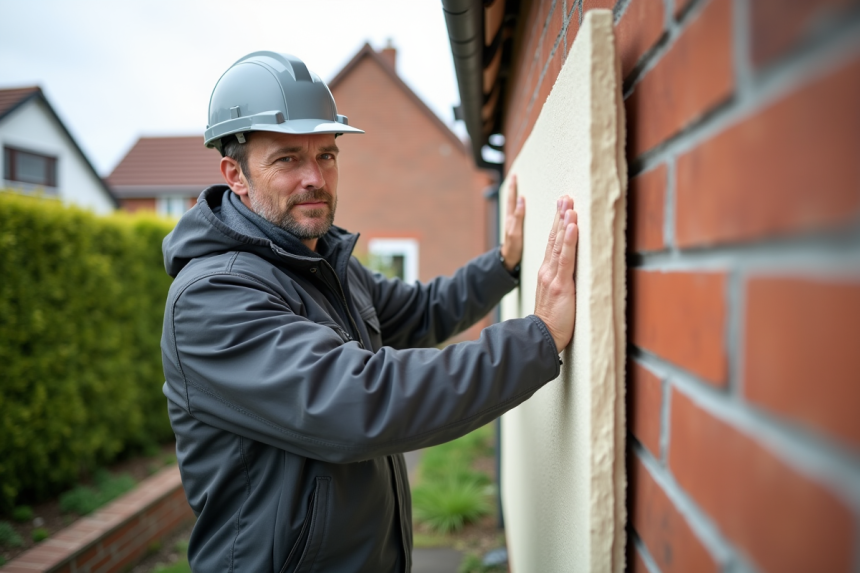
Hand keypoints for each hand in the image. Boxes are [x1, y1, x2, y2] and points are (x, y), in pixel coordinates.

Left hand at [500, 175, 524, 272]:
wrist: (509, 261)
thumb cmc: (513, 248)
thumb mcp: (516, 232)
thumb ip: (518, 216)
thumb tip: (521, 199)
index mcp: (511, 218)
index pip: (512, 199)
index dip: (513, 188)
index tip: (514, 175)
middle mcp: (511, 219)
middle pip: (511, 200)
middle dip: (513, 188)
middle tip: (514, 177)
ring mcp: (513, 224)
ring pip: (514, 206)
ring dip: (515, 196)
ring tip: (517, 187)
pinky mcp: (516, 229)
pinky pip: (517, 213)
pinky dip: (519, 206)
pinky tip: (522, 205)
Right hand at [533, 196, 578, 351]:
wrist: (542, 336)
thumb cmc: (552, 321)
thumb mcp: (556, 296)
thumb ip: (560, 281)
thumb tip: (570, 272)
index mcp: (546, 272)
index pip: (553, 243)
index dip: (558, 224)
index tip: (563, 207)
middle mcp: (547, 270)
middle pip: (554, 238)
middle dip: (560, 216)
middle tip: (565, 197)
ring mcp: (552, 276)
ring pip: (559, 244)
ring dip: (565, 222)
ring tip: (569, 204)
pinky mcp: (561, 284)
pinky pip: (566, 259)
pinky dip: (569, 240)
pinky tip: (572, 226)